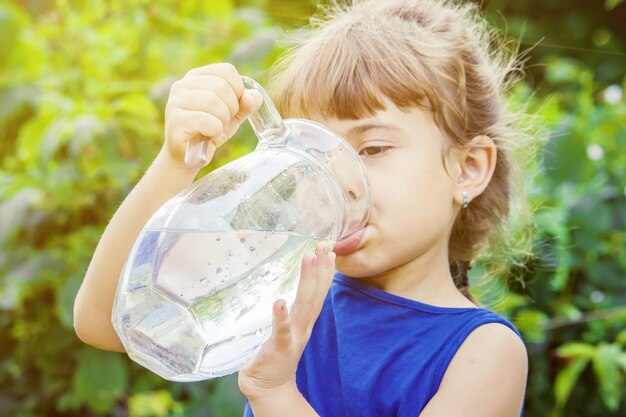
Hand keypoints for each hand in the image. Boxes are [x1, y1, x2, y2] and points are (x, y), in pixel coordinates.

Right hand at [162, 63, 261, 169]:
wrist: (189, 156)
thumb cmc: (209, 131)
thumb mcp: (232, 115)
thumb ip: (245, 104)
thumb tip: (254, 97)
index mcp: (197, 77)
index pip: (227, 71)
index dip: (238, 90)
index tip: (234, 107)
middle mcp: (183, 85)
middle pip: (222, 86)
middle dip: (232, 108)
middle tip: (224, 122)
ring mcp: (175, 102)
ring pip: (213, 102)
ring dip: (223, 120)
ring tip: (217, 129)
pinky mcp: (175, 121)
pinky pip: (206, 121)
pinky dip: (215, 131)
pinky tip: (210, 136)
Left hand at [238, 243, 335, 401]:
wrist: (269, 389)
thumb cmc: (274, 357)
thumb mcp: (286, 329)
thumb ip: (288, 313)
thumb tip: (283, 291)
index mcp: (304, 321)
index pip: (318, 293)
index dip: (324, 271)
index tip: (328, 250)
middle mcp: (303, 326)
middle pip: (315, 294)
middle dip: (321, 269)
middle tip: (324, 245)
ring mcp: (292, 337)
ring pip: (303, 306)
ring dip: (307, 281)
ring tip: (309, 258)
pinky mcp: (278, 348)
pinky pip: (281, 330)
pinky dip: (281, 317)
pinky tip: (280, 302)